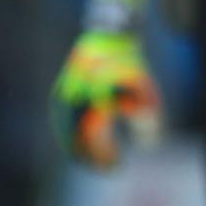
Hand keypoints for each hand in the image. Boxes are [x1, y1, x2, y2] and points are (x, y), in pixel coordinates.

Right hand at [54, 0, 163, 169]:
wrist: (108, 36)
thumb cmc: (130, 63)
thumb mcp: (144, 88)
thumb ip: (146, 116)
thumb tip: (143, 144)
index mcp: (97, 97)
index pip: (97, 137)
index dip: (105, 156)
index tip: (116, 166)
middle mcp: (77, 96)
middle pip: (78, 138)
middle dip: (90, 157)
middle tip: (103, 169)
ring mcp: (66, 93)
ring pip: (64, 131)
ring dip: (75, 149)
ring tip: (86, 163)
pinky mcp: (61, 91)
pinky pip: (59, 120)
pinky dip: (66, 136)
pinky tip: (74, 147)